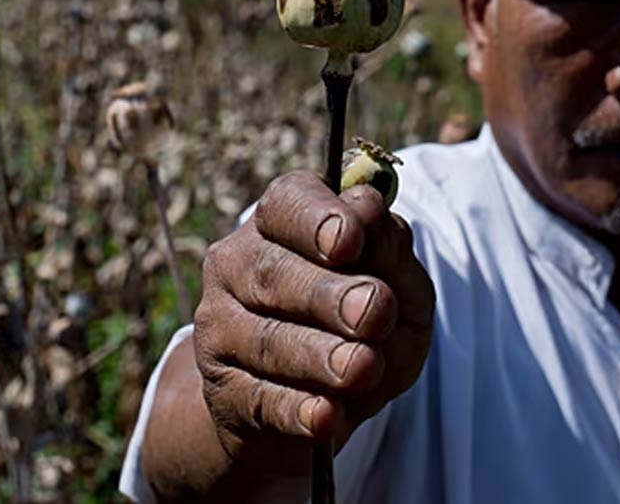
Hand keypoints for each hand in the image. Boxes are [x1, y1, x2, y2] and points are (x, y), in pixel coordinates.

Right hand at [192, 169, 434, 474]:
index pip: (290, 203)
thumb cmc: (365, 321)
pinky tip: (326, 416)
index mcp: (282, 219)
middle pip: (274, 272)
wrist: (317, 399)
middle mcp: (239, 262)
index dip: (318, 220)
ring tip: (363, 368)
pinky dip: (296, 409)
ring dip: (318, 355)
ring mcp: (221, 327)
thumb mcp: (398, 282)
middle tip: (375, 312)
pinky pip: (258, 399)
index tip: (351, 240)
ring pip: (267, 338)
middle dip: (328, 294)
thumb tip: (368, 210)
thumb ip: (390, 248)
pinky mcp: (222, 391)